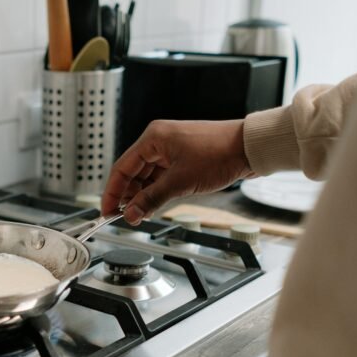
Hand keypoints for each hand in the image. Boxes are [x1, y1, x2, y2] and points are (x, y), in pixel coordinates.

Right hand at [102, 119, 252, 223]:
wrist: (249, 148)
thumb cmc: (219, 154)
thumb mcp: (180, 182)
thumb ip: (151, 200)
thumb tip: (131, 214)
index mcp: (153, 138)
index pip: (121, 168)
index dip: (112, 193)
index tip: (107, 212)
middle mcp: (159, 141)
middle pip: (132, 172)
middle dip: (128, 196)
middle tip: (126, 217)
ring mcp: (171, 149)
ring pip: (147, 176)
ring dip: (143, 196)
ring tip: (141, 214)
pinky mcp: (182, 157)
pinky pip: (161, 176)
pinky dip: (156, 191)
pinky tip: (155, 205)